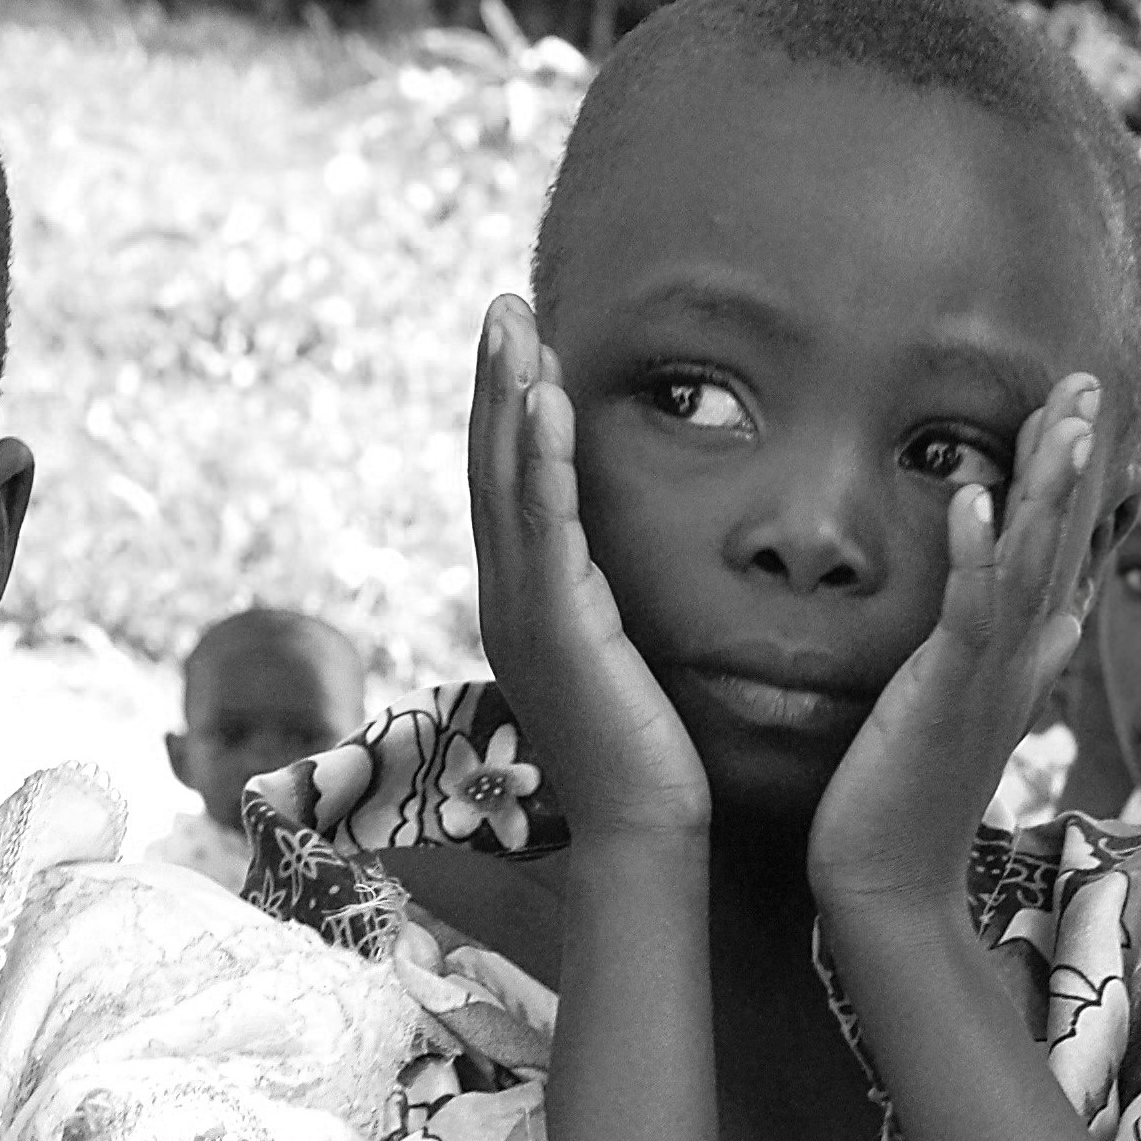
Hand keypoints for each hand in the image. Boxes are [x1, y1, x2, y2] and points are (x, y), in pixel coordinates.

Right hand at [469, 294, 708, 855]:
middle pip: (491, 471)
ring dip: (508, 398)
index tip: (518, 345)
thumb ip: (612, 610)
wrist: (647, 833)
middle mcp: (508, 605)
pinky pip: (546, 526)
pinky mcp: (556, 629)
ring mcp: (524, 616)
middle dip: (495, 383)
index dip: (507, 414)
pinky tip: (548, 398)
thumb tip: (622, 578)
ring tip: (514, 326)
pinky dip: (542, 458)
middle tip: (502, 306)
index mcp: (525, 608)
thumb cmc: (649, 761)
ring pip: (507, 485)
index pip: (508, 490)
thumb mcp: (626, 663)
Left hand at [807, 373, 1099, 914]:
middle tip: (1090, 385)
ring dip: (1047, 490)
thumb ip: (1011, 662)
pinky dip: (973, 557)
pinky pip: (967, 615)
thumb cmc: (913, 802)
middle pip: (1058, 545)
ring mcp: (989, 679)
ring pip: (1030, 567)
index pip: (1064, 562)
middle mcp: (1019, 663)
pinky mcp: (945, 698)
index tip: (1107, 434)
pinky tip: (972, 499)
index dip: (1086, 498)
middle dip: (1074, 464)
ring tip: (1065, 419)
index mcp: (1020, 662)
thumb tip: (1063, 625)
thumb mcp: (970, 716)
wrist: (893, 885)